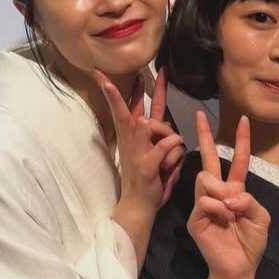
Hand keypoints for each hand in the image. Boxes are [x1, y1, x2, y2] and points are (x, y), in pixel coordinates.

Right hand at [97, 67, 185, 212]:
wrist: (138, 207)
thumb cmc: (148, 180)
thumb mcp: (154, 154)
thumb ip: (159, 137)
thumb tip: (164, 123)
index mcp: (133, 137)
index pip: (126, 108)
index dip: (119, 90)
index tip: (102, 73)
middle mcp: (131, 141)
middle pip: (130, 110)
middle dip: (129, 91)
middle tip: (132, 72)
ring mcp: (137, 152)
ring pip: (155, 125)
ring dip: (169, 134)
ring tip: (170, 156)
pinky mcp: (146, 164)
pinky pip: (169, 145)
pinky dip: (176, 150)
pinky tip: (172, 163)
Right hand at [187, 112, 269, 278]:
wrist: (239, 269)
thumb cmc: (250, 244)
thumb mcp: (261, 217)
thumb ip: (250, 199)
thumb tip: (229, 193)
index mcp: (234, 191)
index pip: (237, 161)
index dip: (241, 141)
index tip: (244, 120)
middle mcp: (216, 194)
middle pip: (208, 159)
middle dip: (204, 136)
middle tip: (198, 114)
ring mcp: (203, 204)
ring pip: (205, 178)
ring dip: (223, 193)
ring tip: (231, 213)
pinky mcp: (195, 218)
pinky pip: (205, 200)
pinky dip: (219, 208)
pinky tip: (223, 220)